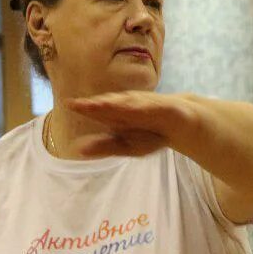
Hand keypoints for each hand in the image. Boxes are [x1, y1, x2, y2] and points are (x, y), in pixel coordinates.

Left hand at [65, 92, 196, 158]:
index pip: (100, 111)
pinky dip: (144, 107)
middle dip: (97, 104)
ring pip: (129, 103)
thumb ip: (105, 147)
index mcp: (119, 115)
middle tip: (79, 104)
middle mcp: (130, 106)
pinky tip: (135, 108)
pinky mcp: (164, 107)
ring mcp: (147, 105)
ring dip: (115, 102)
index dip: (85, 108)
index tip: (70, 105)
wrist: (182, 125)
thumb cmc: (152, 133)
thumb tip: (79, 150)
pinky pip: (152, 107)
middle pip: (111, 105)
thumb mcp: (127, 146)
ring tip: (100, 103)